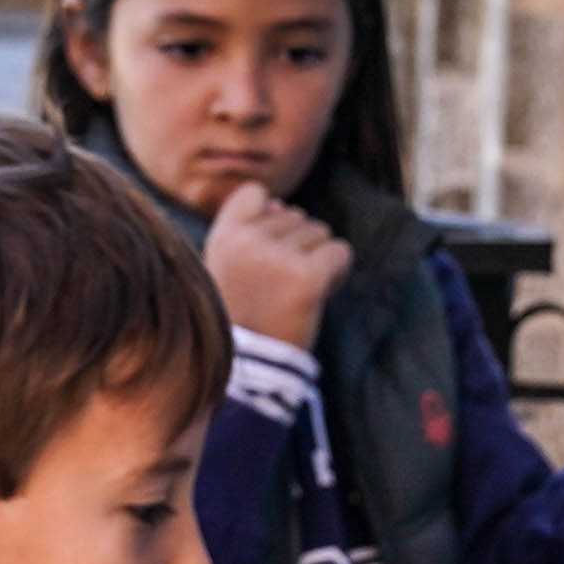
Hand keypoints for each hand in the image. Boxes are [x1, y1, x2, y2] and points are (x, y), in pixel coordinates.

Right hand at [199, 182, 349, 346]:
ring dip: (319, 258)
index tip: (268, 251)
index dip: (270, 216)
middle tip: (285, 284)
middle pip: (296, 216)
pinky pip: (340, 252)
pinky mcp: (308, 276)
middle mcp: (248, 240)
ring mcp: (278, 256)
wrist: (249, 370)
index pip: (255, 193)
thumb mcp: (224, 269)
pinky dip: (337, 271)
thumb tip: (279, 203)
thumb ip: (246, 234)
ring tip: (298, 291)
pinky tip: (320, 293)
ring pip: (320, 233)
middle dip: (299, 245)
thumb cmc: (240, 320)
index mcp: (223, 236)